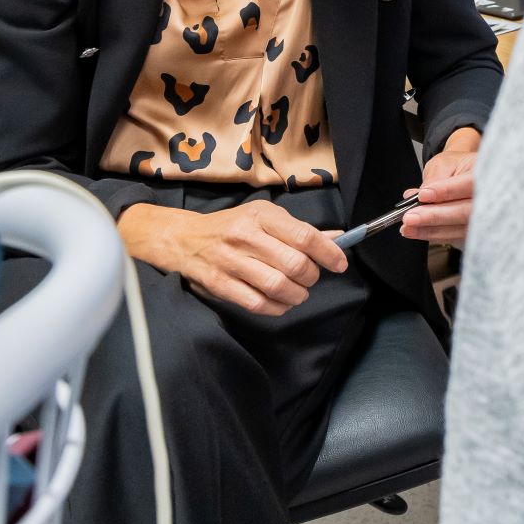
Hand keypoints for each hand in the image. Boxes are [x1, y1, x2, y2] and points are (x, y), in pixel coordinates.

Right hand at [117, 198, 347, 316]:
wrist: (183, 239)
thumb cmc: (231, 226)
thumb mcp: (263, 216)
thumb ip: (298, 230)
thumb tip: (337, 239)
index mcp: (260, 215)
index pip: (304, 235)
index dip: (328, 253)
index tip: (340, 263)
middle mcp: (245, 236)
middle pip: (294, 264)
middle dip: (312, 276)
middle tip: (311, 278)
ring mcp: (230, 262)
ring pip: (278, 286)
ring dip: (297, 295)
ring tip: (298, 293)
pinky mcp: (220, 285)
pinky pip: (258, 303)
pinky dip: (277, 307)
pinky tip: (281, 303)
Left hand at [402, 129, 480, 247]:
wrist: (467, 174)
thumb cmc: (458, 166)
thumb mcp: (444, 163)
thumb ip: (434, 180)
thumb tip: (419, 197)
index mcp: (487, 172)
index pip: (469, 183)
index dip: (447, 191)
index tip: (423, 195)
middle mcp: (494, 197)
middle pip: (466, 212)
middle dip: (435, 216)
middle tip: (410, 217)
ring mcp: (489, 217)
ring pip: (462, 229)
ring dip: (432, 231)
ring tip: (409, 228)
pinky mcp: (479, 231)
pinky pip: (459, 237)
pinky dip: (438, 236)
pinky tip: (421, 232)